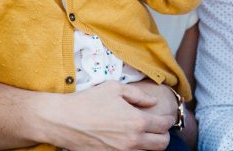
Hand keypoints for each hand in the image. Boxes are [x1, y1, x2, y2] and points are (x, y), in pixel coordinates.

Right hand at [38, 80, 175, 150]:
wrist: (63, 120)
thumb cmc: (88, 101)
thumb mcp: (115, 88)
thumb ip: (138, 95)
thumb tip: (152, 102)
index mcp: (137, 121)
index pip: (164, 126)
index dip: (169, 120)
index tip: (167, 118)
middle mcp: (132, 141)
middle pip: (162, 145)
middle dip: (164, 136)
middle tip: (159, 128)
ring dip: (149, 144)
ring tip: (144, 134)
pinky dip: (135, 150)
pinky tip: (129, 141)